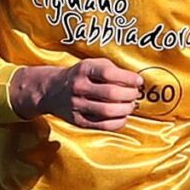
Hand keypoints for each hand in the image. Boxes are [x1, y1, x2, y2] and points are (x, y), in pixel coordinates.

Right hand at [10, 57, 141, 128]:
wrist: (50, 90)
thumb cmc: (79, 75)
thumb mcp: (91, 64)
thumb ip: (112, 69)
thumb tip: (135, 82)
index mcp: (84, 69)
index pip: (109, 73)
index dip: (128, 78)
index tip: (138, 81)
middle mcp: (79, 87)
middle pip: (111, 94)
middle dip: (130, 95)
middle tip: (135, 94)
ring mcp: (77, 105)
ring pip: (108, 111)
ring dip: (126, 109)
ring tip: (130, 105)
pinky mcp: (78, 121)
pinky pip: (103, 125)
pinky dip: (118, 122)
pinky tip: (122, 116)